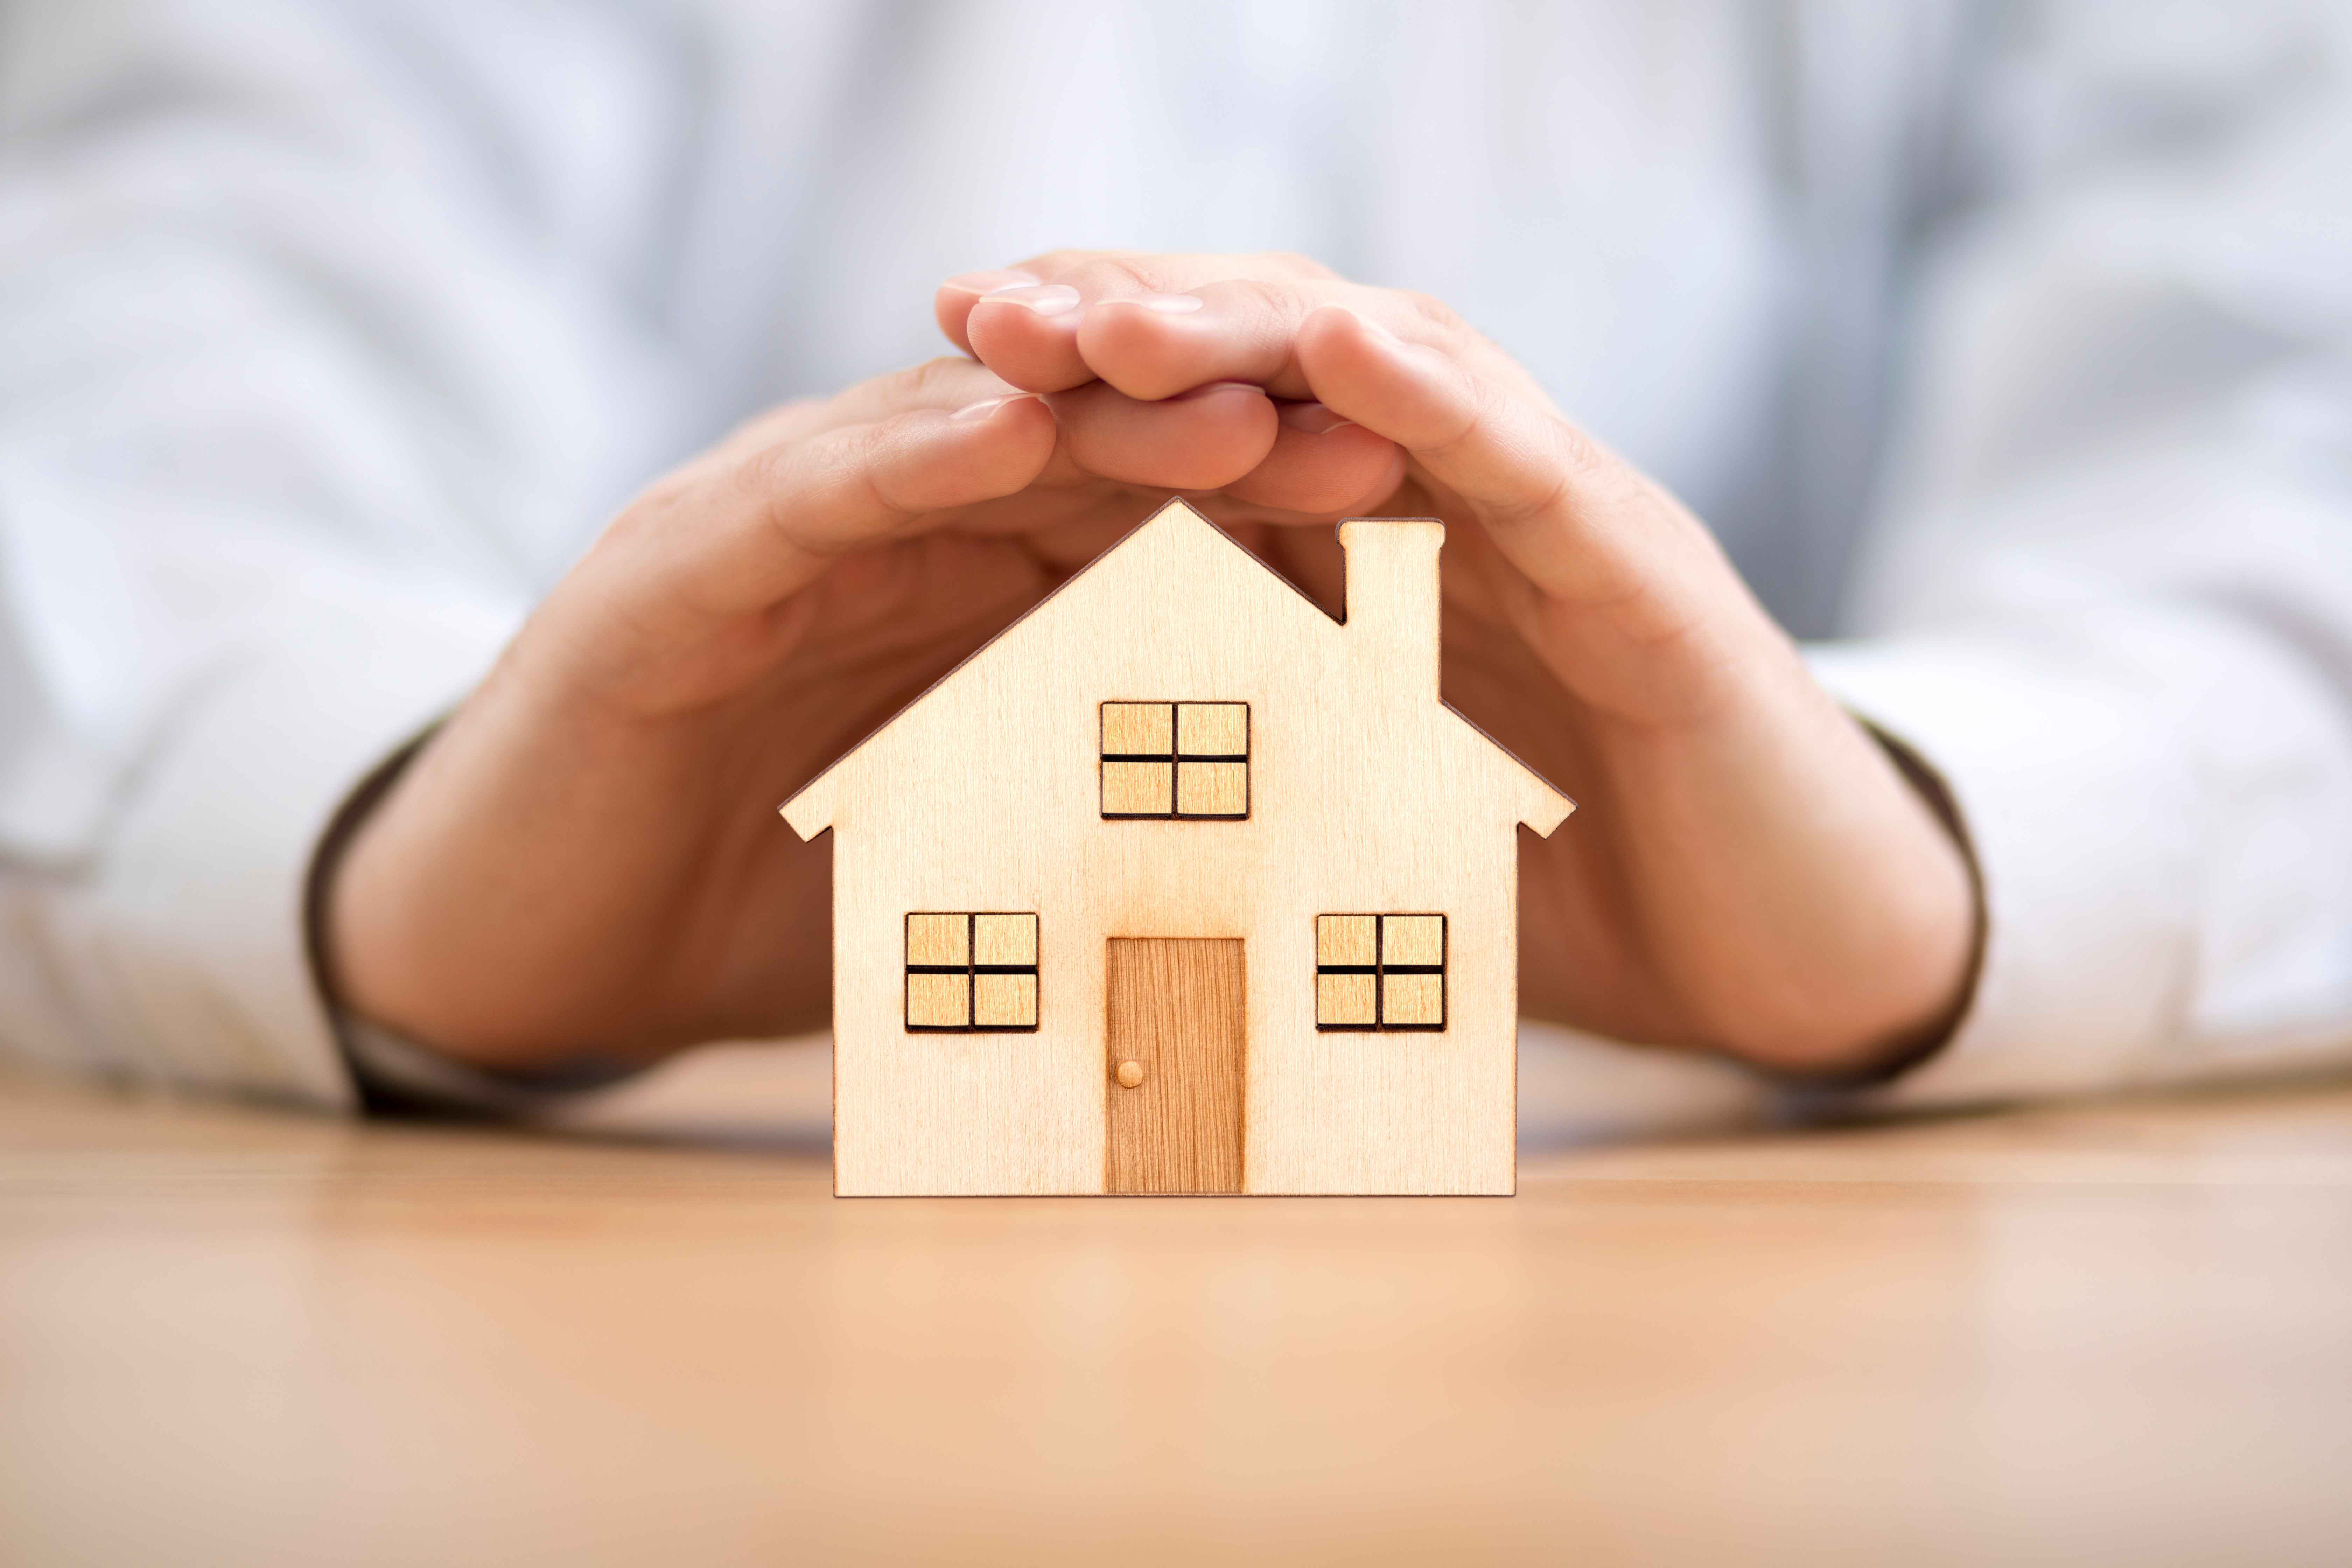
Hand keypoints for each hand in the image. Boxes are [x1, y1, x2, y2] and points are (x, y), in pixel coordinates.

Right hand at [324, 342, 1399, 1063]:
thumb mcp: (962, 874)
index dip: (1282, 507)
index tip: (1427, 514)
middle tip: (1387, 430)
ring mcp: (767, 531)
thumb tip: (1288, 909)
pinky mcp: (667, 569)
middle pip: (1076, 450)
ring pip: (951, 439)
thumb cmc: (759, 915)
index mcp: (956, 591)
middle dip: (1229, 432)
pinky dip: (901, 456)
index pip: (1142, 517)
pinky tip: (1004, 430)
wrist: (531, 948)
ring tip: (1237, 404)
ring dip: (1096, 418)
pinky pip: (799, 492)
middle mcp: (876, 531)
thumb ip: (1093, 847)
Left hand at [940, 252, 1977, 1073]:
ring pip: (1395, 376)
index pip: (1219, 422)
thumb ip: (1242, 779)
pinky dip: (1438, 399)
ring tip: (1110, 313)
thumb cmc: (1567, 901)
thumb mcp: (1358, 828)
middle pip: (1283, 362)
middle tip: (979, 311)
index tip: (941, 364)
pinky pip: (1533, 467)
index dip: (1082, 383)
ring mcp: (1560, 527)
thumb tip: (1044, 817)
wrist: (1786, 956)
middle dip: (1132, 323)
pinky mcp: (1649, 581)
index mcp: (1384, 555)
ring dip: (1249, 328)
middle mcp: (1462, 509)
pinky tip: (1342, 344)